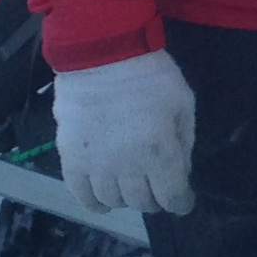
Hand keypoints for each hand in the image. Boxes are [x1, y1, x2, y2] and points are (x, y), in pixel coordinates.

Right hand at [52, 50, 196, 215]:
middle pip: (142, 202)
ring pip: (113, 200)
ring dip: (126, 199)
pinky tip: (103, 200)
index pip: (172, 196)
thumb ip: (185, 141)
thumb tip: (181, 171)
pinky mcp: (71, 158)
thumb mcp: (183, 103)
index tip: (183, 200)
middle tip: (157, 188)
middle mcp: (127, 167)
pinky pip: (80, 193)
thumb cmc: (150, 75)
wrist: (101, 54)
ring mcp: (96, 165)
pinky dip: (94, 202)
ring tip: (130, 188)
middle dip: (155, 199)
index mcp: (158, 152)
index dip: (181, 202)